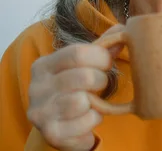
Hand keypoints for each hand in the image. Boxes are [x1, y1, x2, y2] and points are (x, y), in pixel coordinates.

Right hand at [26, 24, 124, 150]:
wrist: (60, 126)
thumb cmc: (75, 88)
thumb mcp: (84, 64)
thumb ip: (102, 46)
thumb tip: (122, 31)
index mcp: (43, 65)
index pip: (78, 53)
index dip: (101, 57)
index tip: (107, 63)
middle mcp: (36, 88)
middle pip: (84, 77)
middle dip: (101, 80)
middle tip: (99, 85)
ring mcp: (41, 112)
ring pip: (83, 101)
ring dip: (97, 103)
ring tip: (91, 102)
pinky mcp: (51, 133)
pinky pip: (86, 121)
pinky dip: (94, 120)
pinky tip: (86, 118)